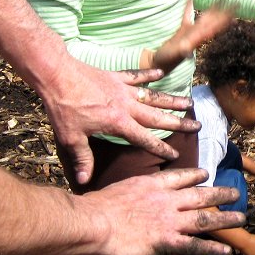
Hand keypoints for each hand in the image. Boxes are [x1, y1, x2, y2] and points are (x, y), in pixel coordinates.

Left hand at [38, 60, 200, 184]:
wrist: (57, 75)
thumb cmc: (63, 108)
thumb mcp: (71, 138)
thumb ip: (82, 159)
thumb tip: (84, 181)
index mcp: (119, 123)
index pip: (144, 139)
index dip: (160, 148)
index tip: (176, 154)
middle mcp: (127, 106)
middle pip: (158, 116)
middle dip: (179, 122)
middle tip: (197, 125)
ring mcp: (123, 89)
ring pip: (153, 96)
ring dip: (171, 100)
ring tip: (189, 102)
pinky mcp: (116, 76)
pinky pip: (137, 76)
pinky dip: (149, 74)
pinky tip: (161, 73)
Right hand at [84, 168, 245, 254]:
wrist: (94, 221)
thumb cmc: (98, 207)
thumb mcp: (121, 189)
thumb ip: (134, 192)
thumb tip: (133, 197)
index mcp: (154, 184)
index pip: (181, 177)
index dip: (196, 175)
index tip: (206, 174)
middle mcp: (167, 200)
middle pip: (200, 195)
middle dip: (220, 194)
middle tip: (235, 193)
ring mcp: (169, 221)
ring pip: (204, 218)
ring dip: (224, 218)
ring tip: (240, 218)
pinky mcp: (166, 241)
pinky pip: (194, 245)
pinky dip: (212, 248)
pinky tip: (227, 250)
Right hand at [147, 0, 232, 72]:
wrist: (160, 63)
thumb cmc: (167, 60)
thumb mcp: (174, 56)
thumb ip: (181, 52)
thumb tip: (187, 50)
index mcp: (198, 38)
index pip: (215, 26)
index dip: (225, 18)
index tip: (235, 9)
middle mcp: (198, 34)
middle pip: (215, 20)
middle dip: (225, 11)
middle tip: (237, 1)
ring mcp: (191, 32)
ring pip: (205, 18)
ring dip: (213, 9)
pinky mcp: (182, 31)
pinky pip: (187, 16)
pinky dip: (188, 7)